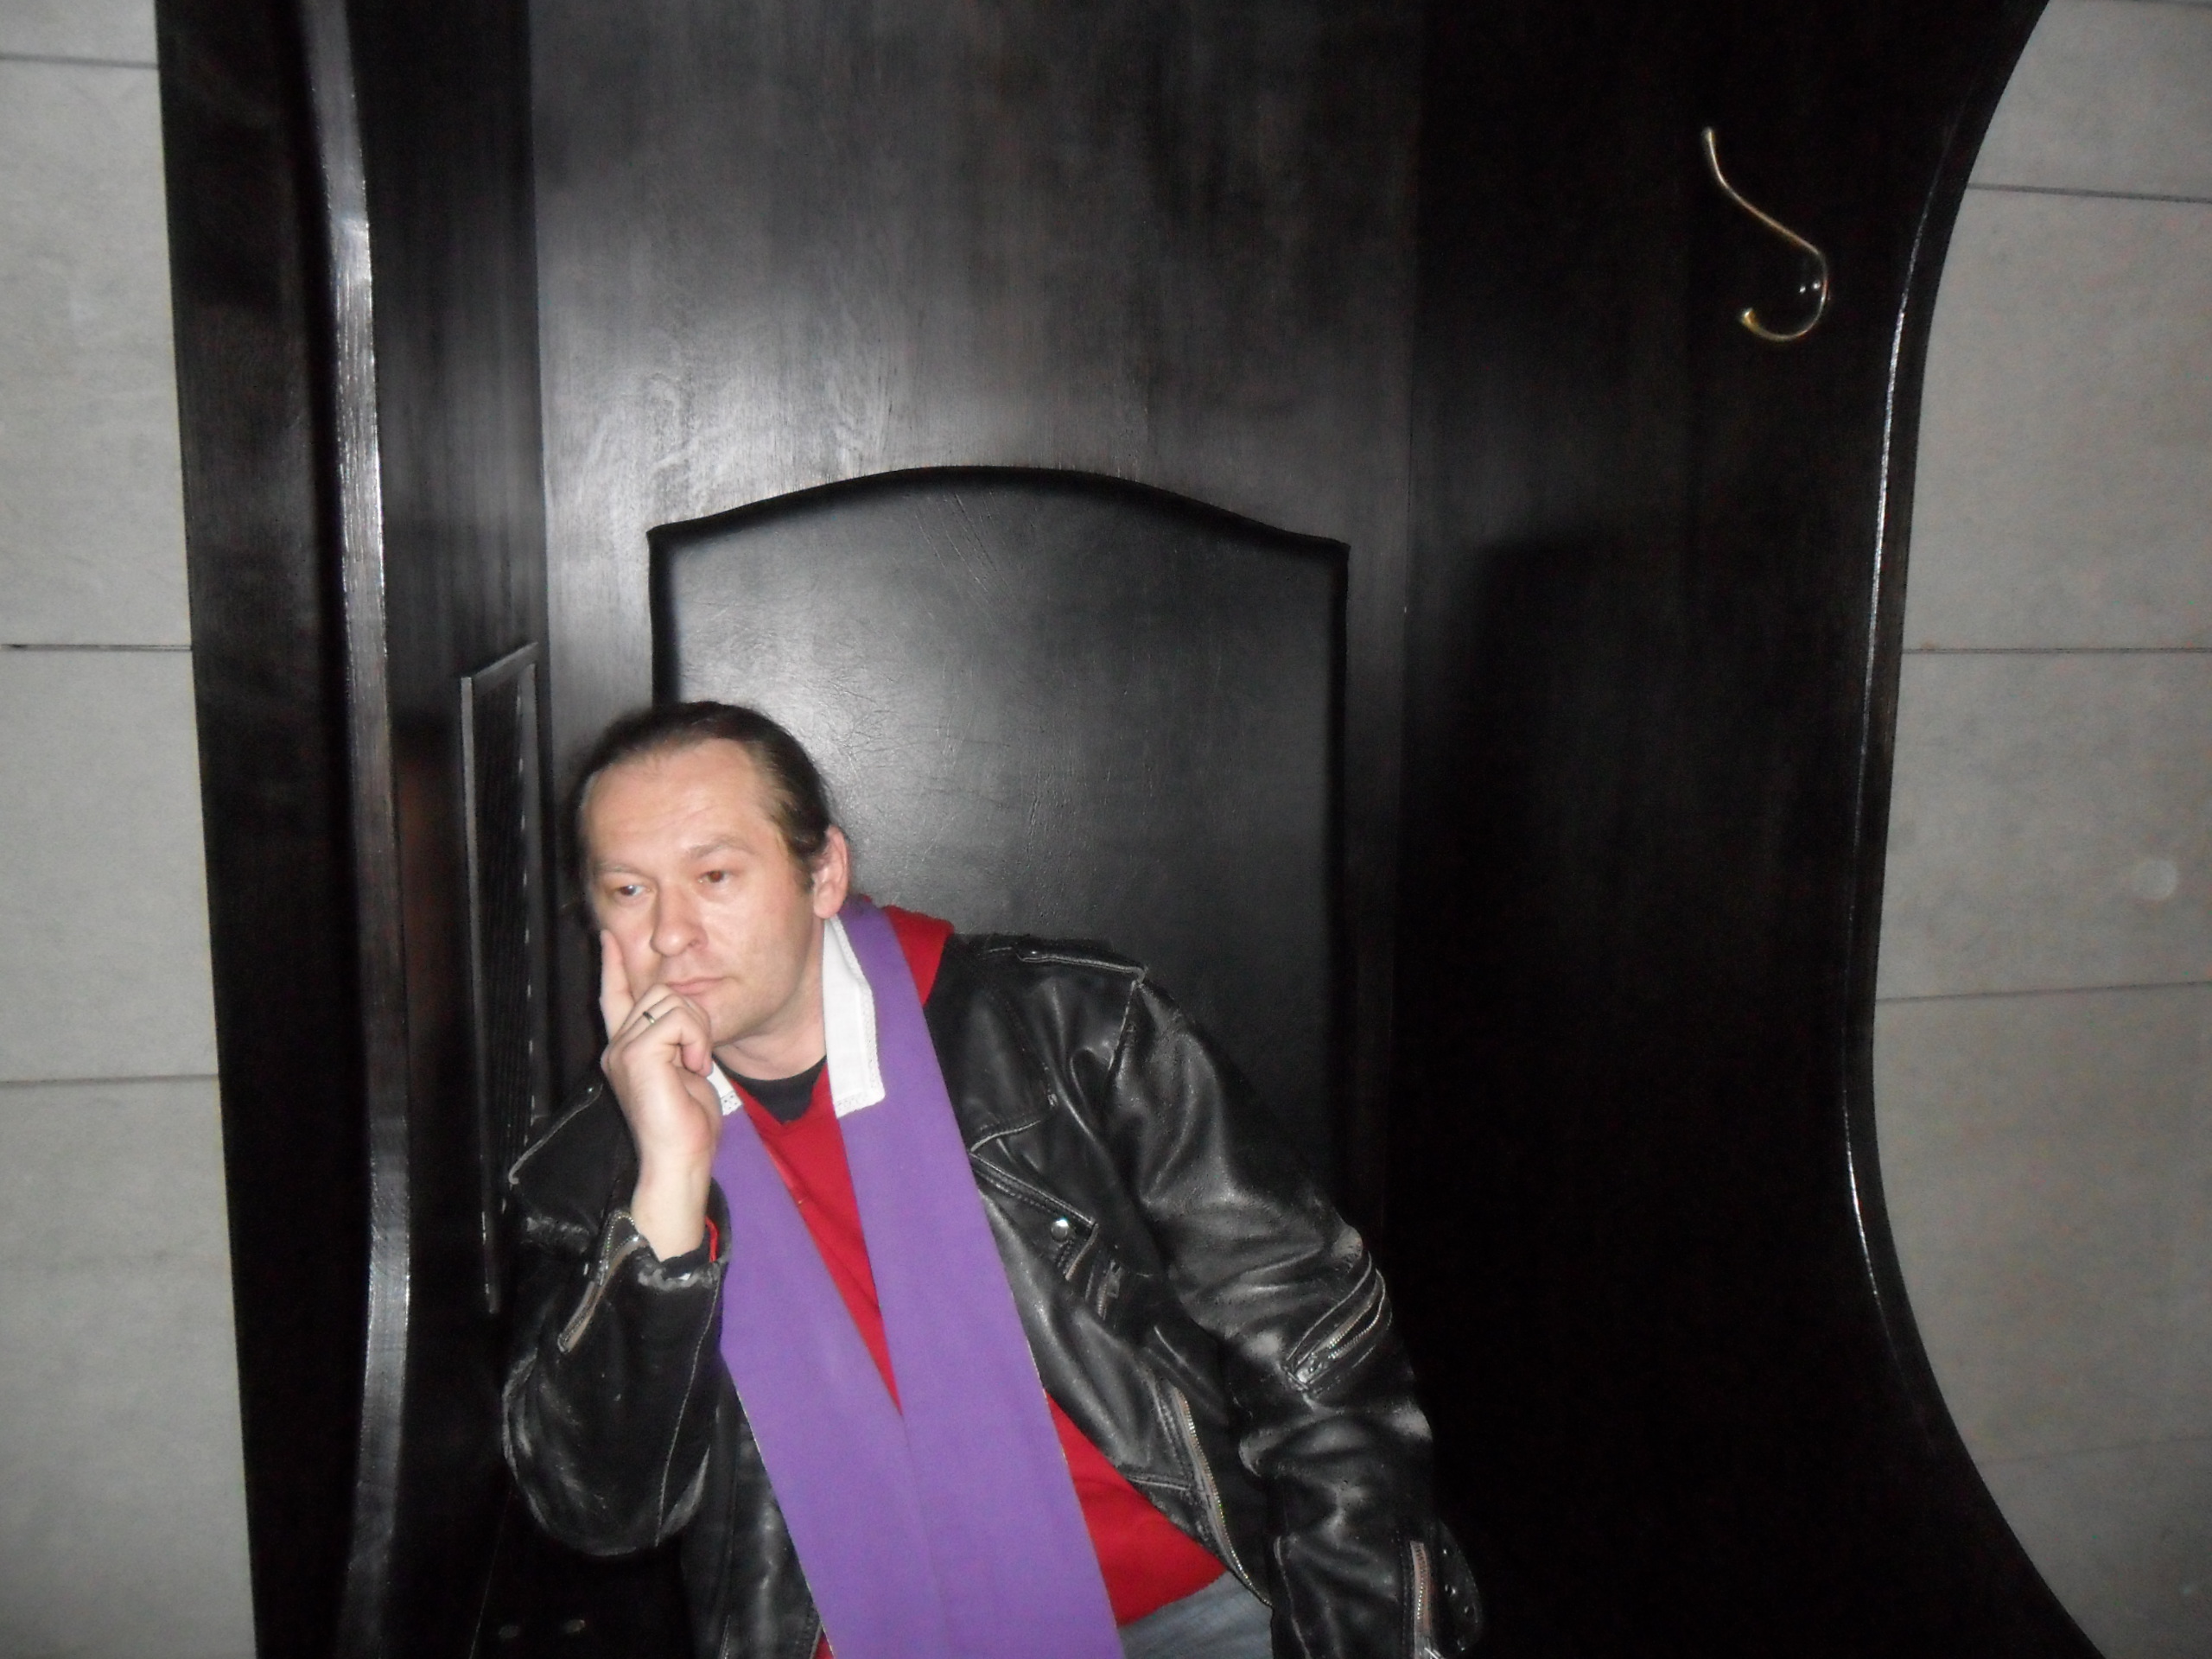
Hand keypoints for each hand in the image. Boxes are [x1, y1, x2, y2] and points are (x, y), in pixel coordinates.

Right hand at [599, 930, 720, 1257]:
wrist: (678, 1161)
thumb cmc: (687, 1126)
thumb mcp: (683, 1073)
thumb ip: (676, 1043)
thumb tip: (688, 1018)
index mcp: (625, 1050)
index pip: (613, 996)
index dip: (612, 965)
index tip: (607, 936)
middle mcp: (616, 1046)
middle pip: (659, 991)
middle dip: (693, 1016)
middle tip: (699, 1056)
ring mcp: (622, 1050)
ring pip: (671, 1000)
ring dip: (698, 1030)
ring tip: (695, 1065)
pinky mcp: (637, 1054)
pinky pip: (678, 1019)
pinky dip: (697, 1040)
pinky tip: (694, 1068)